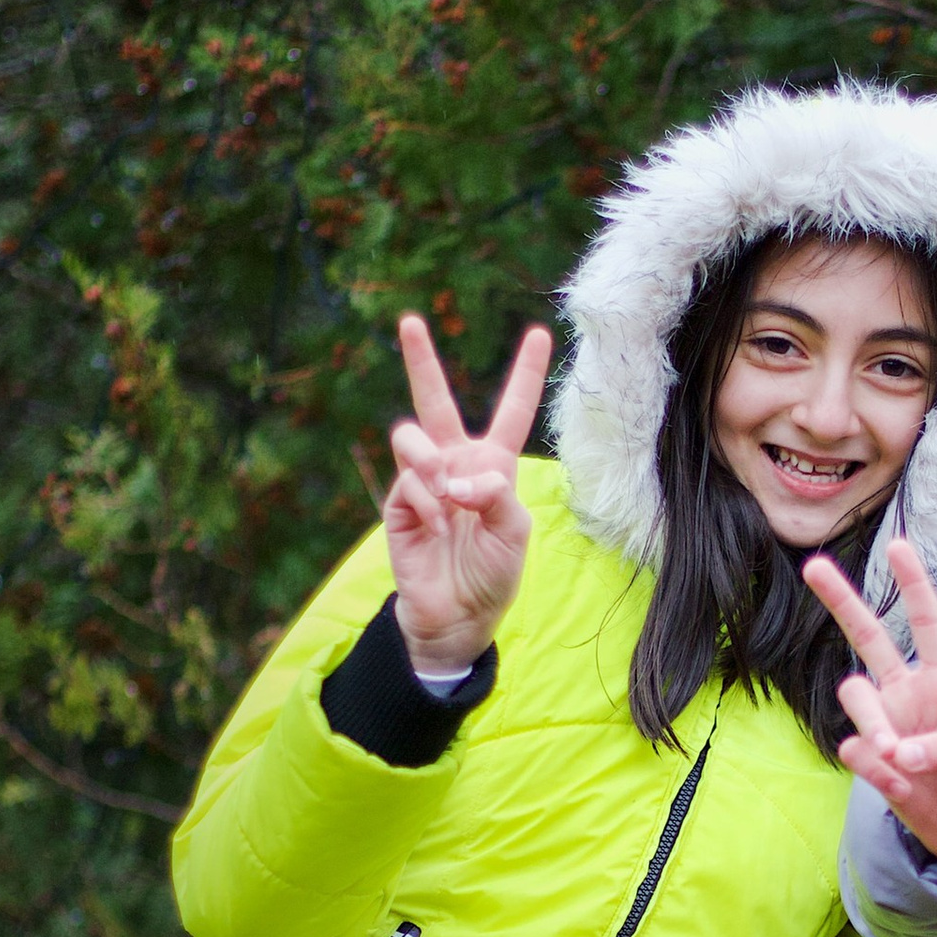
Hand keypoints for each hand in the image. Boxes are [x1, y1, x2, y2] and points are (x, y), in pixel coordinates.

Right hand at [383, 314, 551, 677]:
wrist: (457, 615)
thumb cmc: (492, 573)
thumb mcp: (513, 532)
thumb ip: (496, 495)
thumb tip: (457, 475)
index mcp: (494, 465)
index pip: (511, 411)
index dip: (525, 373)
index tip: (539, 332)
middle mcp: (455, 463)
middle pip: (436, 402)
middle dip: (421, 361)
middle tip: (409, 321)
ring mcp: (423, 482)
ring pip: (411, 437)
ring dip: (431, 463)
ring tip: (447, 497)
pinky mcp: (397, 504)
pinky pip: (408, 484)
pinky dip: (427, 505)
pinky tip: (437, 529)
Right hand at [803, 535, 936, 863]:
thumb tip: (898, 751)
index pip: (925, 624)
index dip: (912, 584)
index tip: (897, 546)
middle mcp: (909, 696)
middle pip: (867, 638)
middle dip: (842, 600)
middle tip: (812, 565)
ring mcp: (887, 728)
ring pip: (855, 696)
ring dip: (870, 720)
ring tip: (895, 753)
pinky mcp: (874, 766)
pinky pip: (856, 753)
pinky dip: (874, 766)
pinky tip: (899, 780)